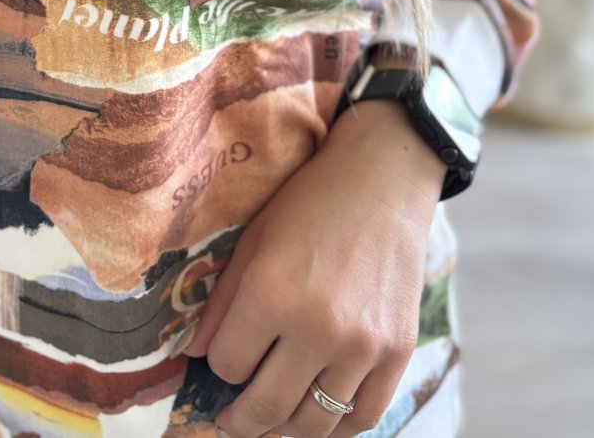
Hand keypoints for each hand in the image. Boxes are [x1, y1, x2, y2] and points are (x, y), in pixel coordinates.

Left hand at [181, 99, 445, 436]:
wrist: (383, 180)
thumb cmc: (309, 203)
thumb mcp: (253, 240)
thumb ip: (222, 302)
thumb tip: (195, 355)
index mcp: (272, 293)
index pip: (228, 366)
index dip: (220, 366)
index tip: (223, 358)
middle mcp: (318, 327)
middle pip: (267, 408)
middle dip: (241, 420)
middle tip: (231, 421)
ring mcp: (363, 345)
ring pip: (315, 423)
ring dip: (286, 428)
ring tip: (273, 419)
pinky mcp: (398, 352)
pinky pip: (364, 417)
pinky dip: (339, 428)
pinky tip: (320, 416)